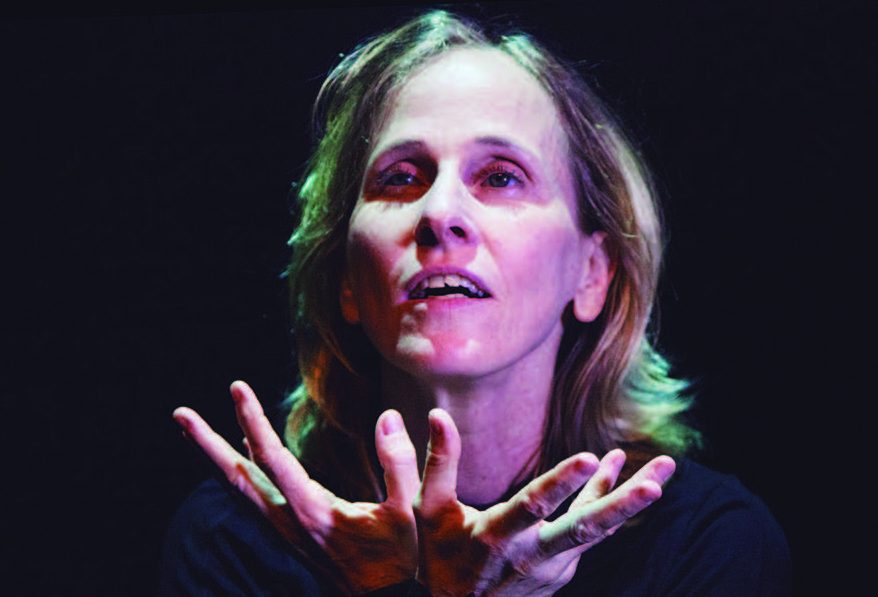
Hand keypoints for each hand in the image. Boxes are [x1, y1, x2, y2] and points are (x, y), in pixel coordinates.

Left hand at [173, 381, 419, 594]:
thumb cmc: (396, 558)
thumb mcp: (407, 511)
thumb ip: (399, 463)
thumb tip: (387, 416)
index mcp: (313, 510)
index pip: (273, 458)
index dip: (252, 421)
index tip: (237, 388)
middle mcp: (289, 519)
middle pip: (237, 477)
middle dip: (206, 443)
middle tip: (179, 414)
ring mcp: (285, 529)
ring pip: (239, 489)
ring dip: (213, 458)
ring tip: (191, 431)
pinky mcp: (289, 534)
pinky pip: (253, 498)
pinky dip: (238, 473)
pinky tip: (239, 455)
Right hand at [413, 409, 675, 596]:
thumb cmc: (438, 557)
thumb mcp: (428, 511)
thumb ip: (437, 462)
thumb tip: (437, 412)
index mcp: (496, 536)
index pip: (533, 507)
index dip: (561, 484)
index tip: (591, 458)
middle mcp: (531, 554)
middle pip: (584, 529)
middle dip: (622, 506)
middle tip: (657, 486)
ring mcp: (553, 565)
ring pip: (597, 529)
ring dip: (630, 499)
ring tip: (664, 467)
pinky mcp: (563, 568)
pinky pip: (589, 530)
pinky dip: (605, 499)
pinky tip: (615, 466)